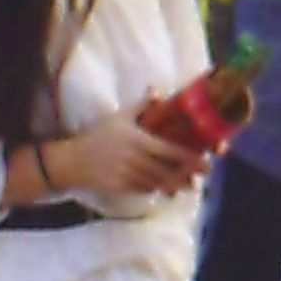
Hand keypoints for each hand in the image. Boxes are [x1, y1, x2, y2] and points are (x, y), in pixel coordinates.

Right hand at [62, 97, 208, 198]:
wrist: (73, 161)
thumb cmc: (100, 136)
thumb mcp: (120, 118)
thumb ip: (141, 106)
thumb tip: (158, 90)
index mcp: (138, 140)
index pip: (170, 150)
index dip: (190, 158)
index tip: (207, 162)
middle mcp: (134, 158)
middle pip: (167, 170)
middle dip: (187, 175)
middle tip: (203, 177)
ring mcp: (127, 174)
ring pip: (157, 182)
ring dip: (174, 184)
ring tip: (189, 185)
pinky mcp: (120, 187)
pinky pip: (143, 190)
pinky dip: (156, 189)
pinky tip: (166, 188)